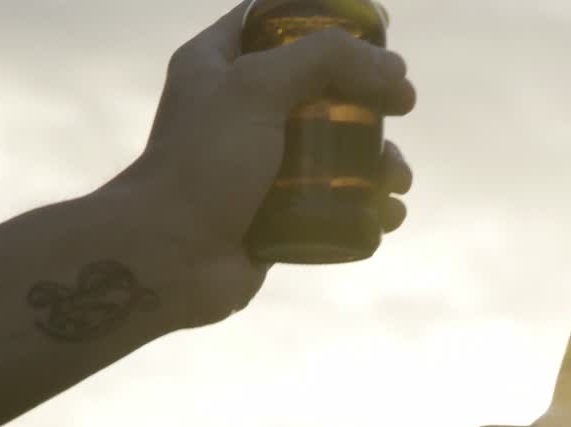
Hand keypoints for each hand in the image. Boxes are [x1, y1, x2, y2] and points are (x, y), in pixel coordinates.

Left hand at [122, 2, 416, 328]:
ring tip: (397, 179)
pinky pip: (333, 203)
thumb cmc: (201, 164)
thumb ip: (324, 59)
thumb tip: (392, 69)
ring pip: (336, 150)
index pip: (275, 21)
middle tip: (403, 105)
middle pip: (321, 88)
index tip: (375, 33)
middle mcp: (240, 111)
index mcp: (219, 66)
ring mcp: (260, 167)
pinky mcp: (277, 215)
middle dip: (370, 98)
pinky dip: (368, 207)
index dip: (326, 20)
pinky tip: (389, 214)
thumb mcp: (257, 87)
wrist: (167, 258)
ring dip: (380, 161)